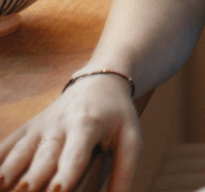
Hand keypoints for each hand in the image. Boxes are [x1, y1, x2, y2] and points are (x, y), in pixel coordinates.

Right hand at [0, 75, 140, 191]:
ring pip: (20, 151)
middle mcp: (60, 125)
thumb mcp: (130, 139)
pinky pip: (7, 144)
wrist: (100, 82)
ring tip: (1, 185)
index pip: (75, 153)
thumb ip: (124, 172)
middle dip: (32, 178)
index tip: (57, 190)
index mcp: (88, 126)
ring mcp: (40, 126)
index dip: (66, 173)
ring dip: (7, 170)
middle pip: (43, 156)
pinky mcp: (27, 129)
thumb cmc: (117, 116)